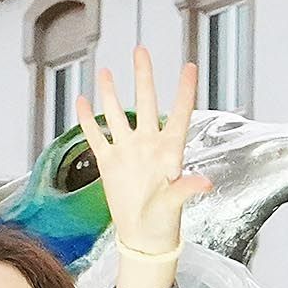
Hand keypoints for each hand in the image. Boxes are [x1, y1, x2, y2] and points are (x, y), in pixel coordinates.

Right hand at [77, 49, 205, 285]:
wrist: (141, 237)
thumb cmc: (164, 222)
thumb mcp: (176, 204)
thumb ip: (187, 188)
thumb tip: (205, 183)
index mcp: (169, 151)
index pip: (178, 113)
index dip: (184, 89)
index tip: (188, 66)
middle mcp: (148, 145)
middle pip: (145, 102)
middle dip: (143, 76)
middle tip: (141, 50)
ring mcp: (127, 152)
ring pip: (117, 114)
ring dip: (111, 93)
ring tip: (105, 70)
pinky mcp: (109, 163)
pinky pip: (96, 136)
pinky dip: (88, 120)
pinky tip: (82, 101)